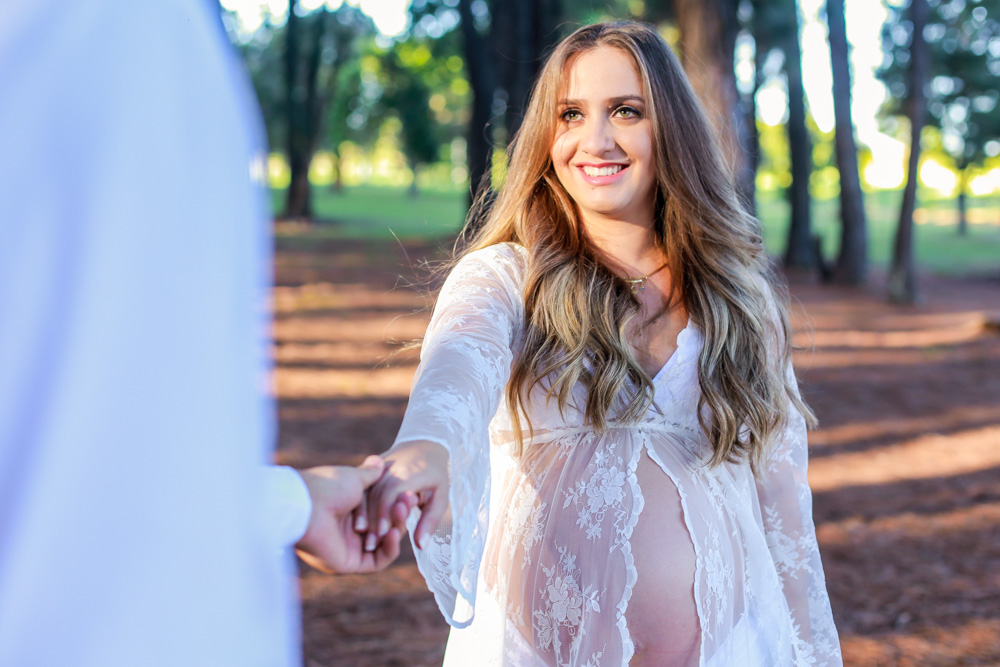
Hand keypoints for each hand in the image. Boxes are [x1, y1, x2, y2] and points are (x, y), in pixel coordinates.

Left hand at [295, 456, 406, 573]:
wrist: (306, 503)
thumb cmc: (326, 486)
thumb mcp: (354, 478)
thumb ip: (370, 475)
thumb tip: (380, 461)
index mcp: (347, 511)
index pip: (380, 513)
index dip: (395, 504)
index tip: (408, 492)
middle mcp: (347, 532)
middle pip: (384, 529)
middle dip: (399, 515)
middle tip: (409, 500)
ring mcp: (348, 549)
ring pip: (383, 544)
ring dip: (397, 529)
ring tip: (403, 511)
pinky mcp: (348, 564)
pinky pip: (377, 561)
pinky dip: (389, 547)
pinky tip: (394, 532)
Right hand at [363, 440, 449, 552]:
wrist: (425, 444)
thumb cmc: (436, 476)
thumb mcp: (441, 496)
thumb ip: (430, 520)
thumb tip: (421, 545)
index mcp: (413, 471)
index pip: (394, 490)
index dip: (386, 512)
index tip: (383, 534)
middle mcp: (394, 465)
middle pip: (377, 491)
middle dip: (373, 518)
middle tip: (370, 543)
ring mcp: (381, 464)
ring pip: (366, 488)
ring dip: (362, 512)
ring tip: (362, 534)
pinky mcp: (372, 465)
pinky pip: (362, 484)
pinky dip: (358, 502)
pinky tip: (357, 520)